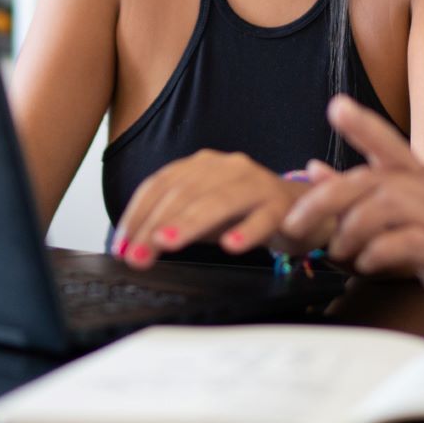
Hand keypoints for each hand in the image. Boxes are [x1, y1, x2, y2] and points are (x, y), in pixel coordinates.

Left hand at [112, 150, 317, 268]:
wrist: (301, 209)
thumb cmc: (244, 213)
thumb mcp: (203, 217)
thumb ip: (172, 226)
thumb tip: (134, 247)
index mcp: (202, 165)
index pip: (161, 184)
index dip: (138, 214)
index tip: (122, 245)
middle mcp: (227, 167)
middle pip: (185, 192)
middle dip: (155, 225)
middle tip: (137, 256)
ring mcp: (256, 183)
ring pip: (219, 201)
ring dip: (189, 223)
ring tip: (167, 243)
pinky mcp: (282, 205)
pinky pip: (263, 218)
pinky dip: (246, 231)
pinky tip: (230, 246)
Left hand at [282, 95, 423, 320]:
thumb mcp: (411, 216)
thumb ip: (361, 196)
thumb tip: (313, 169)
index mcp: (422, 180)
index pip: (390, 143)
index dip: (362, 124)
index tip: (336, 107)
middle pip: (368, 181)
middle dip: (324, 200)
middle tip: (295, 223)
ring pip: (382, 208)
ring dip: (349, 232)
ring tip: (339, 252)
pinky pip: (402, 244)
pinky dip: (376, 255)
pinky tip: (368, 266)